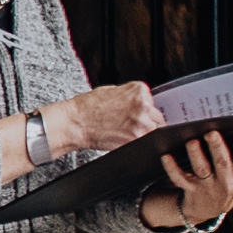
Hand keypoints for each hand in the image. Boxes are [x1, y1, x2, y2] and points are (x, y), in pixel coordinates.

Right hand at [48, 80, 163, 153]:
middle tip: (128, 124)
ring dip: (142, 132)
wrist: (75, 122)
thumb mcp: (112, 91)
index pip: (153, 102)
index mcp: (139, 90)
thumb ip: (131, 96)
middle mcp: (143, 105)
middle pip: (157, 117)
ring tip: (123, 131)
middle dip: (146, 121)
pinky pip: (145, 142)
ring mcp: (142, 122)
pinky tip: (122, 137)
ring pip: (154, 130)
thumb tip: (142, 104)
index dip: (143, 110)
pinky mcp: (137, 138)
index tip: (133, 114)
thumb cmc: (87, 108)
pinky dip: (136, 141)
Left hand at [154, 120, 232, 223]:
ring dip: (195, 156)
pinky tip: (166, 156)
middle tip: (211, 132)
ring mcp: (209, 187)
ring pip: (201, 171)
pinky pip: (180, 179)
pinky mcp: (190, 190)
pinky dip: (172, 168)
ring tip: (191, 141)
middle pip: (222, 163)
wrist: (210, 208)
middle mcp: (228, 180)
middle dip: (217, 148)